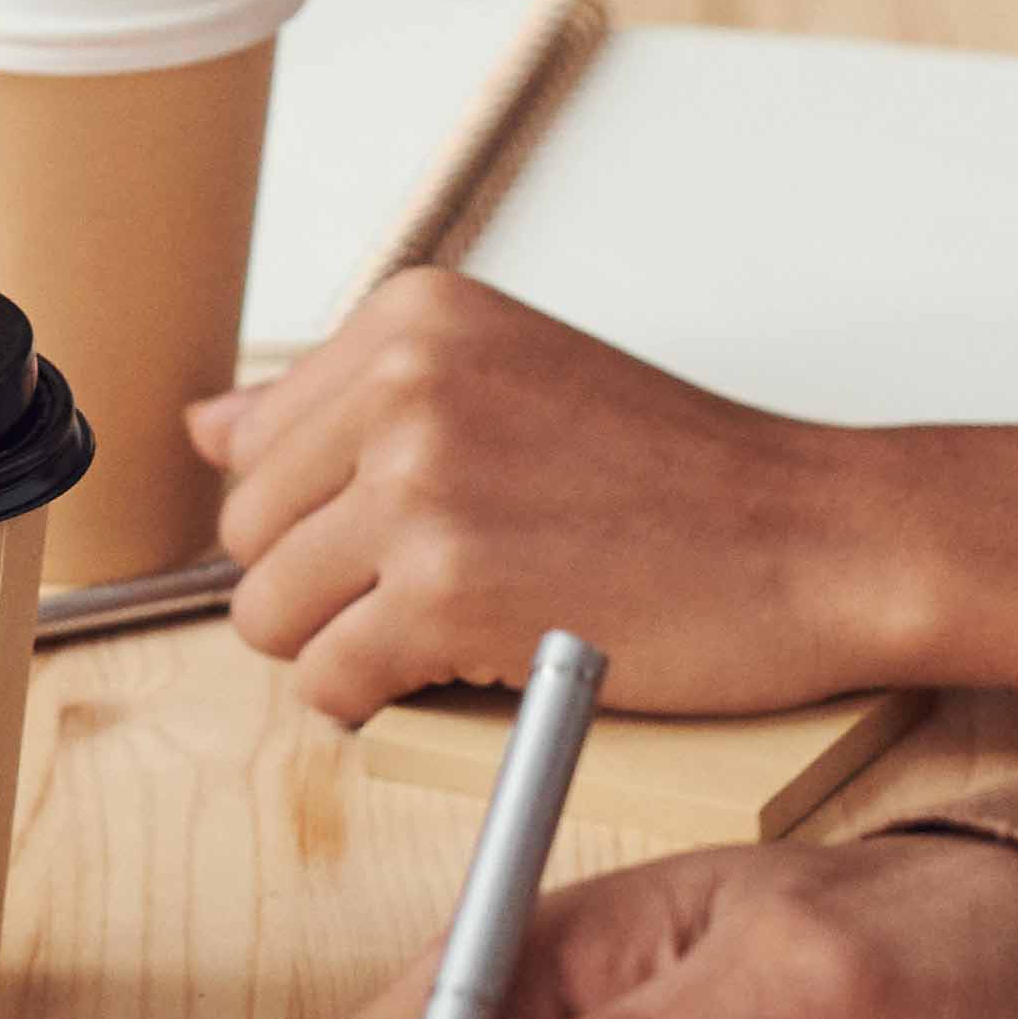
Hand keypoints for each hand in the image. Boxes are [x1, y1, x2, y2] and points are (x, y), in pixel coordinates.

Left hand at [198, 273, 1017, 719]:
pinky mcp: (442, 591)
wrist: (815, 534)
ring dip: (349, 647)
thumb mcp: (512, 382)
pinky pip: (327, 685)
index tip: (425, 525)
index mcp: (417, 314)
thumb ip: (352, 402)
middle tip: (452, 587)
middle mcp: (406, 381)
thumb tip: (203, 427)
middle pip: (248, 532)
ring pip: (267, 616)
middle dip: (328, 582)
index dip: (330, 512)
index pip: (258, 442)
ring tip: (463, 628)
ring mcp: (421, 483)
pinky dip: (381, 704)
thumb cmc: (681, 474)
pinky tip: (472, 669)